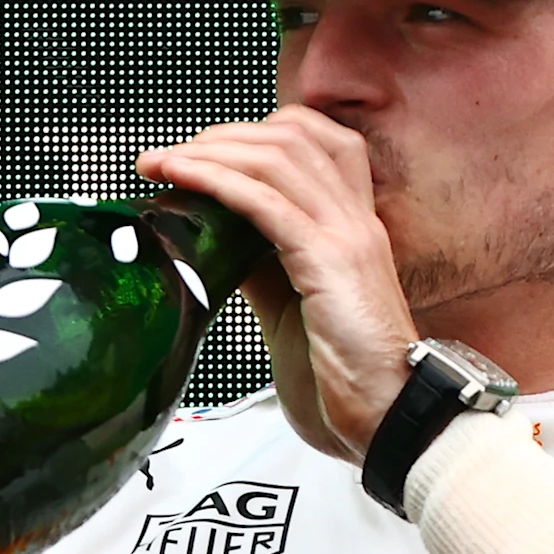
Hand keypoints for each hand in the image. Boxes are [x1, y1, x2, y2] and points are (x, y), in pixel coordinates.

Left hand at [135, 107, 412, 460]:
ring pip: (276, 158)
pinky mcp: (329, 261)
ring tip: (161, 162)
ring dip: (208, 150)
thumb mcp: (294, 309)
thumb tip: (215, 240)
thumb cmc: (350, 381)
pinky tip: (179, 177)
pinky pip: (265, 202)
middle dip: (221, 135)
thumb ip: (262, 268)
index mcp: (355, 229)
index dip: (259, 133)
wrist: (391, 420)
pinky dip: (214, 180)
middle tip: (170, 156)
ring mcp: (347, 237)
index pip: (318, 142)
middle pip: (291, 136)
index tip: (205, 152)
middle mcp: (356, 221)